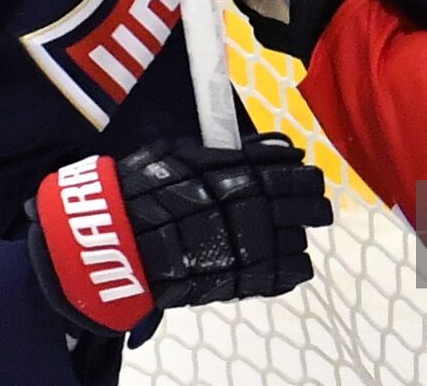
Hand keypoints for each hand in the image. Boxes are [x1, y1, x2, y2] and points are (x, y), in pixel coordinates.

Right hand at [27, 133, 330, 335]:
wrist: (115, 241)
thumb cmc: (139, 189)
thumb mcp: (180, 154)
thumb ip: (228, 153)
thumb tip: (274, 149)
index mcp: (240, 170)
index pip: (291, 166)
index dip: (301, 171)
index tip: (302, 173)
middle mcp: (252, 204)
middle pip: (307, 197)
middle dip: (311, 199)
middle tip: (309, 204)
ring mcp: (251, 242)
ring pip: (301, 235)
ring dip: (296, 232)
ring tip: (287, 234)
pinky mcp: (246, 278)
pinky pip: (290, 271)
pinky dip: (290, 266)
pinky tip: (282, 262)